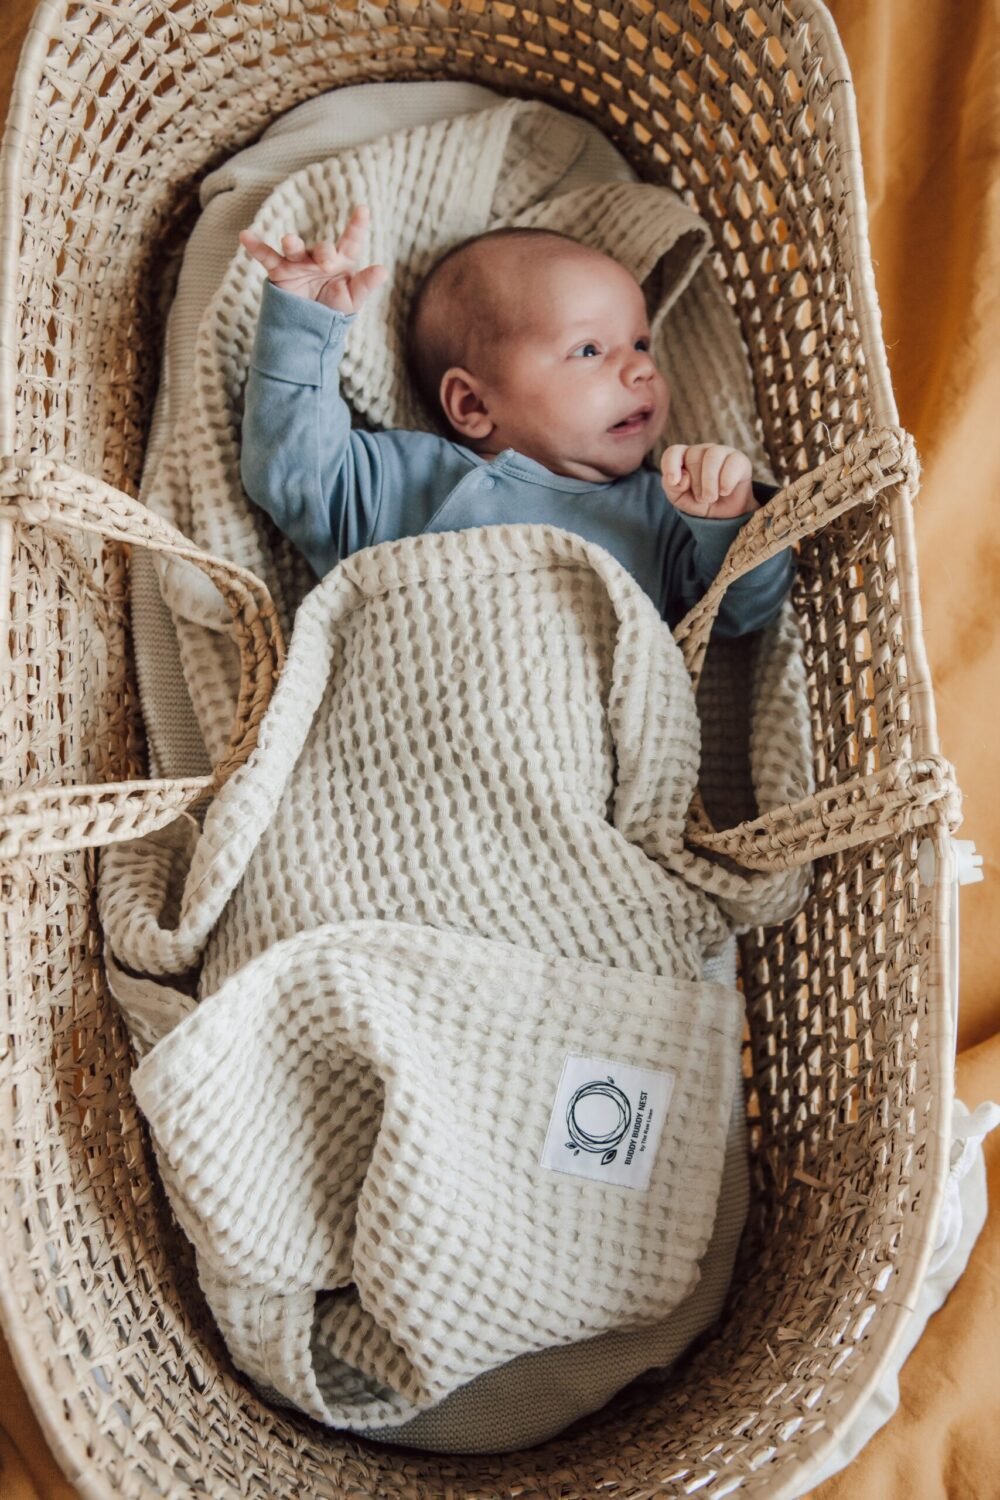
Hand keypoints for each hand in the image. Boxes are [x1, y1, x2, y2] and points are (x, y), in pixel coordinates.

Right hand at [238, 203, 388, 313]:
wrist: (309, 328)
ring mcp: (298, 262)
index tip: (363, 210)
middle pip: (321, 248)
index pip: (351, 242)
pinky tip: (245, 236)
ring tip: (289, 241)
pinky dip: (255, 246)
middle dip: (323, 253)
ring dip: (292, 243)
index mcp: (341, 261)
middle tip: (326, 262)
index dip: (357, 226)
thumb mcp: (353, 299)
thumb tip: (383, 270)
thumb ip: (366, 284)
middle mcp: (319, 257)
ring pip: (294, 248)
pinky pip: (266, 256)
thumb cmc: (334, 310)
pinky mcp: (280, 271)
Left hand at [661, 444, 755, 519]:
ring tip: (711, 498)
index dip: (671, 465)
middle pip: (693, 456)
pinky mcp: (739, 459)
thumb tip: (680, 479)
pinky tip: (725, 491)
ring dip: (709, 483)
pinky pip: (732, 463)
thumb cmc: (699, 502)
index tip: (673, 482)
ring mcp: (721, 452)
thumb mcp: (679, 499)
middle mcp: (702, 450)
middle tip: (702, 499)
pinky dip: (726, 481)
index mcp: (683, 457)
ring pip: (712, 456)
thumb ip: (672, 487)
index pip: (673, 452)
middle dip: (695, 483)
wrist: (724, 515)